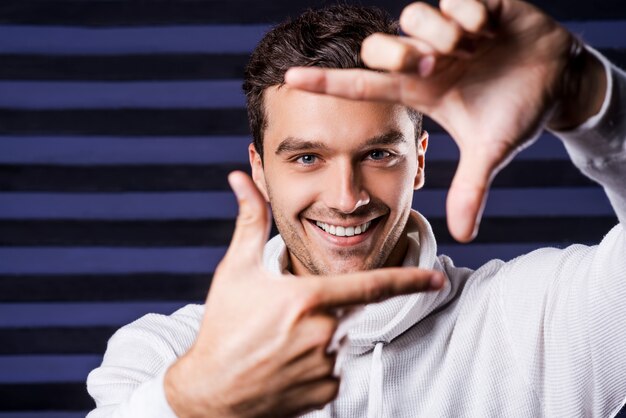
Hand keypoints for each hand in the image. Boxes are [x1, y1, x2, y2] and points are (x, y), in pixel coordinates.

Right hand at [164, 171, 443, 417]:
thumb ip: (250, 221)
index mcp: (309, 299)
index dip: (410, 281)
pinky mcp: (326, 392)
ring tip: (279, 345)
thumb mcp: (236, 270)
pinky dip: (316, 365)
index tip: (439, 278)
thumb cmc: (223, 326)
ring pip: (339, 341)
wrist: (210, 393)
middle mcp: (323, 333)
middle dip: (325, 309)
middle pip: (346, 312)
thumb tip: (238, 178)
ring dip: (319, 338)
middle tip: (285, 320)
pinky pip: (334, 370)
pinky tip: (285, 367)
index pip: (372, 286)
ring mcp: (326, 366)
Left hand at [284, 0, 605, 241]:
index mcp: (421, 90)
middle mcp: (426, 57)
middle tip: (434, 66)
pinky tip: (490, 29)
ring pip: (415, 14)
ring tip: (472, 46)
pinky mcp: (477, 3)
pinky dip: (471, 13)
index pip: (364, 85)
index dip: (327, 83)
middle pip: (381, 46)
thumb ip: (470, 187)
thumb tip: (464, 237)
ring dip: (441, 33)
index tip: (290, 79)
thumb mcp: (491, 150)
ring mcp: (448, 29)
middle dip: (400, 53)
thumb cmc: (516, 112)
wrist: (557, 81)